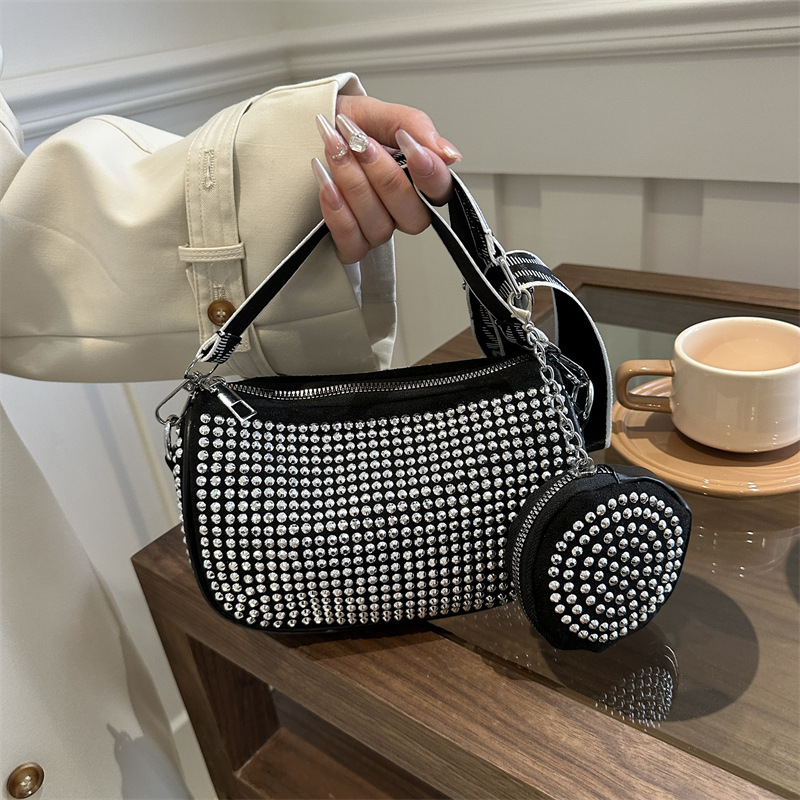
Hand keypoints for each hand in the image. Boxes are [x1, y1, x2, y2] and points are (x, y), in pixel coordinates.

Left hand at [311, 95, 460, 263]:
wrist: (309, 129)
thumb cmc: (346, 126)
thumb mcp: (382, 114)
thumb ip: (417, 129)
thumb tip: (450, 155)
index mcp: (418, 181)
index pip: (440, 191)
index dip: (429, 174)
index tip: (409, 146)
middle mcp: (400, 211)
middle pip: (413, 216)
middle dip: (382, 175)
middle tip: (358, 141)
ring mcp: (376, 229)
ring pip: (380, 227)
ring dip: (354, 186)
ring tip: (335, 149)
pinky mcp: (349, 242)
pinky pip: (352, 244)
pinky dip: (339, 214)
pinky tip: (327, 184)